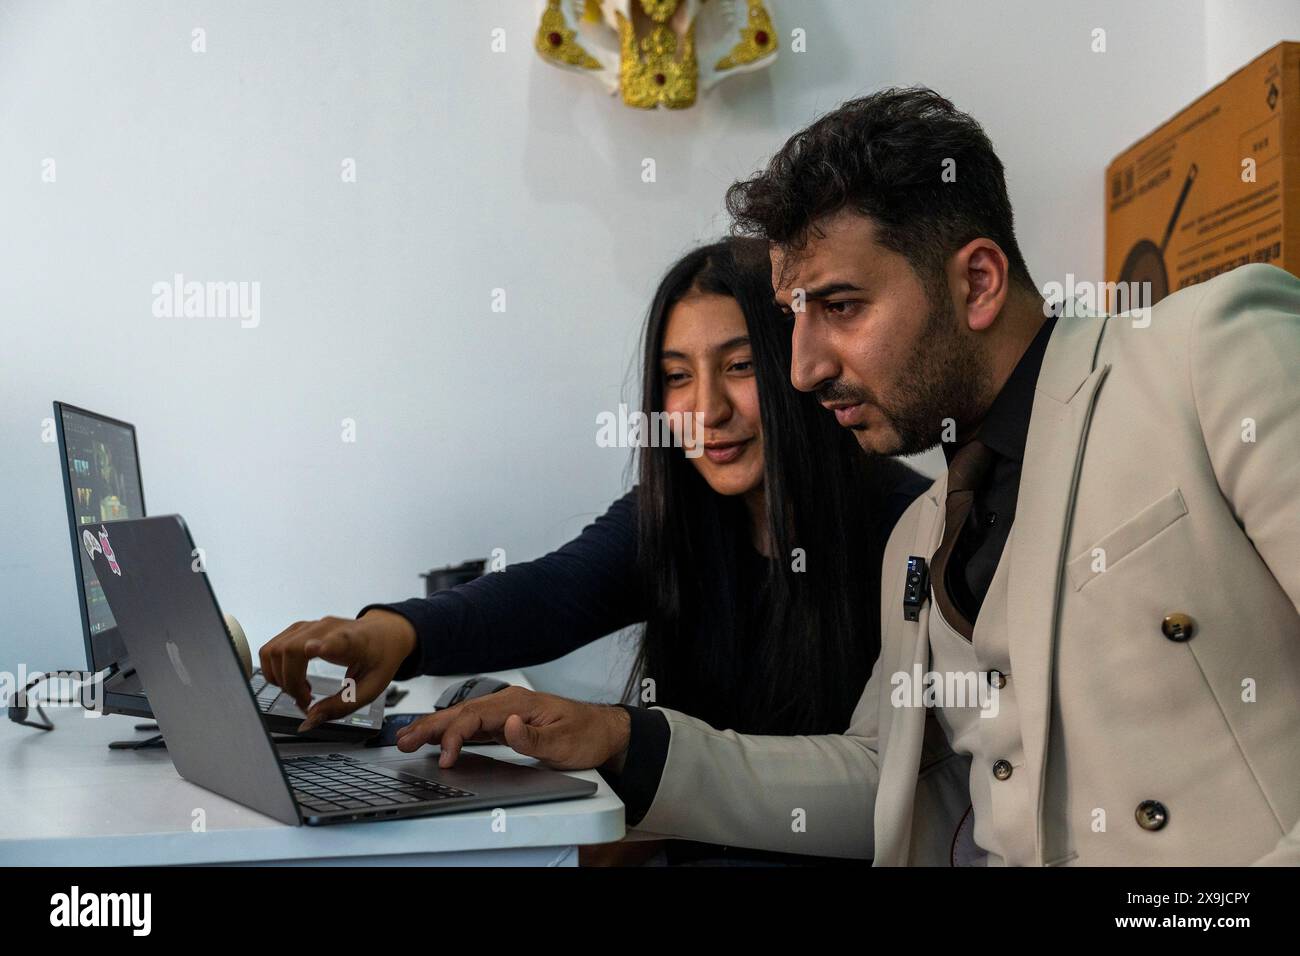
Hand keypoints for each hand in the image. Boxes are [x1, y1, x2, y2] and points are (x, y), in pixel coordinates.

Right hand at [258, 609, 415, 730]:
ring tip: (300, 690)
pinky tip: (295, 680)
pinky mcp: (299, 628)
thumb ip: (340, 707)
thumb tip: (308, 721)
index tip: (313, 650)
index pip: (336, 641)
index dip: (321, 645)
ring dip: (278, 677)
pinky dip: (276, 669)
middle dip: (289, 682)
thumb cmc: (379, 658)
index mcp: (354, 642)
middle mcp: (328, 628)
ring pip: (275, 649)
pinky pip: (273, 648)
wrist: (384, 633)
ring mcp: (311, 626)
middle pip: (291, 650)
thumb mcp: (369, 689)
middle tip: (305, 700)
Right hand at [394, 686, 630, 771]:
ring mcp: (505, 712)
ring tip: (409, 739)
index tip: (446, 758)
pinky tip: (439, 740)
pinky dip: (452, 732)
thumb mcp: (563, 741)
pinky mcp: (506, 723)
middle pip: (461, 713)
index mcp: (517, 702)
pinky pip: (472, 725)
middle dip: (431, 726)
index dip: (455, 736)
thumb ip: (532, 736)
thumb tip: (507, 726)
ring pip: (463, 718)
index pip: (475, 716)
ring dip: (436, 728)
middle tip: (404, 741)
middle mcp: (508, 703)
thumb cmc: (586, 733)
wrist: (602, 731)